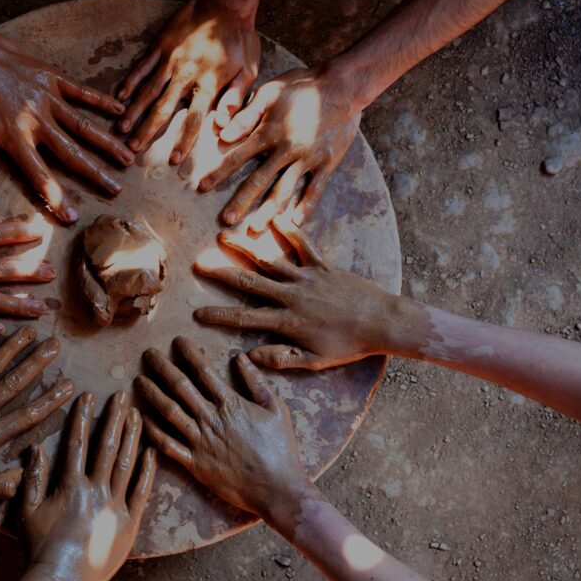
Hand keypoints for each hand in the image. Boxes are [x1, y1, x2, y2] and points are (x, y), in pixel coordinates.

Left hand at [0, 30, 133, 223]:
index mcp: (15, 138)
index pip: (40, 176)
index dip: (57, 198)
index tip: (73, 217)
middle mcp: (37, 120)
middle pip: (72, 153)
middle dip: (97, 174)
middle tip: (117, 189)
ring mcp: (47, 97)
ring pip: (84, 124)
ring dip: (107, 143)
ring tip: (128, 157)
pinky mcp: (50, 76)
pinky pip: (81, 90)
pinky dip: (101, 100)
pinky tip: (120, 110)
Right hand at [11, 392, 156, 580]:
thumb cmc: (39, 548)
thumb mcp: (26, 511)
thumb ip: (32, 478)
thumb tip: (35, 448)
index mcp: (69, 486)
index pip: (77, 443)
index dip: (83, 417)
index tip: (88, 396)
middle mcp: (94, 491)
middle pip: (106, 446)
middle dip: (113, 418)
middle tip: (121, 395)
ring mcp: (114, 507)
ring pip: (126, 464)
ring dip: (132, 437)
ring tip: (136, 415)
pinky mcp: (129, 524)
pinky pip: (141, 492)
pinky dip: (147, 471)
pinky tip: (151, 451)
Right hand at [118, 0, 259, 162]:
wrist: (226, 0)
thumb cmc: (240, 37)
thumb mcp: (249, 69)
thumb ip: (235, 98)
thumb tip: (224, 125)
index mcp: (209, 82)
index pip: (194, 118)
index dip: (183, 141)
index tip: (173, 159)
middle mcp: (186, 74)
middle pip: (163, 108)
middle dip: (147, 131)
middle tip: (133, 150)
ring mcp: (171, 59)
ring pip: (148, 90)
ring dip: (134, 111)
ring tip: (121, 128)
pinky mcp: (161, 45)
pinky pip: (142, 66)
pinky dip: (131, 81)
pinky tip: (120, 96)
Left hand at [136, 337, 318, 537]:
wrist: (277, 489)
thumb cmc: (281, 449)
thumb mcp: (277, 409)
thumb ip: (256, 382)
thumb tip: (241, 358)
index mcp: (231, 403)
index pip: (204, 371)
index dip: (189, 352)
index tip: (177, 340)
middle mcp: (211, 419)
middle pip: (180, 386)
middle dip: (162, 367)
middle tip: (148, 354)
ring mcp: (201, 442)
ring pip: (169, 411)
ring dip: (152, 393)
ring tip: (138, 380)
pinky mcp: (195, 464)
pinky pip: (168, 444)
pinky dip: (152, 431)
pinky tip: (141, 418)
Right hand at [194, 219, 401, 369]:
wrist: (383, 322)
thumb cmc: (349, 346)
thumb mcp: (315, 361)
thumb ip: (281, 359)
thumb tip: (250, 356)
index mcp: (288, 322)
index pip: (245, 318)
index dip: (219, 316)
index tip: (197, 313)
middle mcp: (292, 295)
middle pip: (249, 282)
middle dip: (221, 273)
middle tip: (199, 263)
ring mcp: (307, 278)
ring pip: (269, 260)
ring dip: (245, 248)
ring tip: (223, 237)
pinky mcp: (324, 266)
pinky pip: (304, 245)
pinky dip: (290, 231)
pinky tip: (276, 219)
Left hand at [199, 66, 360, 226]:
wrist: (343, 86)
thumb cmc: (302, 86)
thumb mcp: (270, 92)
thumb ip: (246, 116)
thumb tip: (223, 135)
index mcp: (269, 132)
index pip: (237, 157)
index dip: (219, 172)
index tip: (202, 187)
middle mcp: (286, 150)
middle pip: (258, 180)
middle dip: (240, 201)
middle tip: (225, 220)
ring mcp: (307, 158)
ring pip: (284, 190)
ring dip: (268, 211)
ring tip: (255, 229)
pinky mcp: (326, 163)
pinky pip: (315, 189)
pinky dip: (305, 206)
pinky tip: (294, 222)